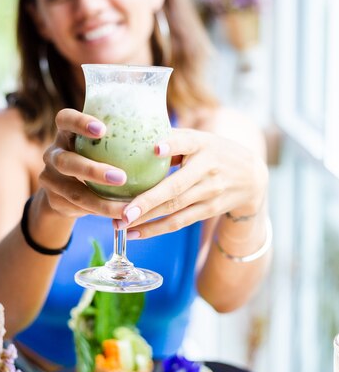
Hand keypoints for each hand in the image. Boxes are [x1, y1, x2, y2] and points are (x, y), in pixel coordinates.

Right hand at [39, 108, 127, 218]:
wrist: (66, 188)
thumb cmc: (96, 157)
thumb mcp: (101, 144)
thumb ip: (121, 138)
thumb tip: (166, 133)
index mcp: (65, 132)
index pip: (65, 119)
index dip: (80, 123)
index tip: (103, 129)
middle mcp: (53, 153)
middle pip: (66, 161)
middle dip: (93, 170)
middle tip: (120, 177)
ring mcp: (49, 178)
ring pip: (73, 192)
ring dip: (101, 201)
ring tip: (126, 207)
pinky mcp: (54, 200)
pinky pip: (78, 209)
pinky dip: (100, 212)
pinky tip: (121, 215)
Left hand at [114, 128, 267, 238]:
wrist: (251, 176)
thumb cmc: (213, 152)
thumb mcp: (199, 139)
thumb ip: (172, 139)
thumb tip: (134, 138)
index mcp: (202, 144)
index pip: (186, 142)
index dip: (172, 144)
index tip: (155, 149)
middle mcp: (207, 168)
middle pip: (176, 187)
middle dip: (148, 201)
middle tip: (123, 211)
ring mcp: (210, 192)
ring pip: (175, 208)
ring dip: (146, 219)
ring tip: (121, 224)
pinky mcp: (209, 209)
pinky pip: (179, 221)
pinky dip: (156, 229)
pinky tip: (135, 233)